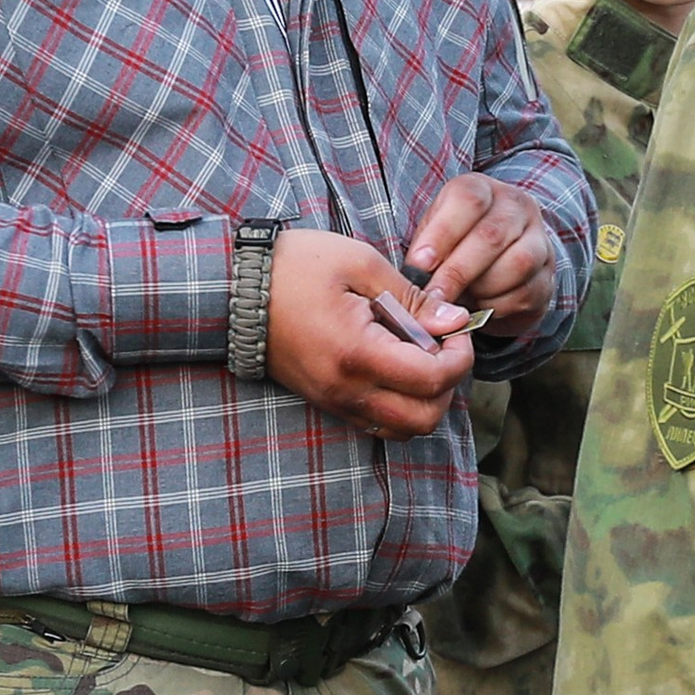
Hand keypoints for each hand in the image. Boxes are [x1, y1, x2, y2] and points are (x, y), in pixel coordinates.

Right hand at [265, 228, 473, 433]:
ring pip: (402, 430)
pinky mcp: (325, 402)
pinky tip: (396, 368)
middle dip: (448, 386)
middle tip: (444, 348)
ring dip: (425, 401)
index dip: (459, 357)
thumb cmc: (295, 267)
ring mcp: (334, 401)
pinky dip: (400, 405)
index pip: (432, 380)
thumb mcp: (360, 264)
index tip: (456, 330)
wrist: (234, 289)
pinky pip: (377, 424)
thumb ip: (412, 299)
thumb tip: (455, 321)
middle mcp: (346, 390)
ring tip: (421, 359)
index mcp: (358, 353)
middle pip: (424, 419)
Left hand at [405, 175, 559, 331]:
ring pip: (516, 264)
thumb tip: (412, 277)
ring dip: (481, 289)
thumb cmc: (456, 243)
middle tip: (433, 297)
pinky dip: (498, 306)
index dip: (441, 234)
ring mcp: (538, 239)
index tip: (419, 265)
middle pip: (491, 236)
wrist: (500, 257)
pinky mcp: (548, 275)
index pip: (468, 200)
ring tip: (457, 303)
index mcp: (482, 188)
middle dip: (457, 272)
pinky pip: (525, 293)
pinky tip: (479, 309)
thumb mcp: (434, 233)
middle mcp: (516, 207)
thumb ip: (425, 248)